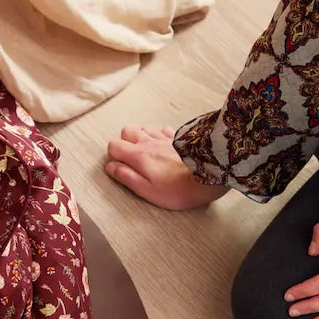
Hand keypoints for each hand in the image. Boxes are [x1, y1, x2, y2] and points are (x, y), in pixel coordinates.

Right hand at [105, 126, 227, 209]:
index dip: (114, 157)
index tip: (121, 168)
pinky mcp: (179, 138)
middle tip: (132, 160)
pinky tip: (164, 148)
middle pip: (127, 131)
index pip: (114, 145)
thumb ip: (126, 177)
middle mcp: (148, 142)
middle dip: (125, 143)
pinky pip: (164, 131)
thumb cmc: (176, 190)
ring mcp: (164, 138)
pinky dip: (160, 137)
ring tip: (147, 154)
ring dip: (141, 138)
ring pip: (144, 128)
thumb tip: (111, 167)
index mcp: (138, 156)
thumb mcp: (146, 190)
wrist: (207, 178)